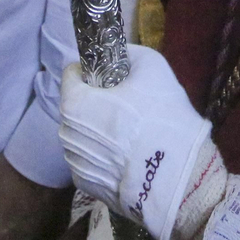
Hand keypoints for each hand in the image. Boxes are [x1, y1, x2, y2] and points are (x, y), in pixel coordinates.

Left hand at [60, 44, 211, 239]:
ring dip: (97, 131)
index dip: (92, 72)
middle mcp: (65, 133)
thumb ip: (126, 53)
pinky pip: (90, 160)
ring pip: (81, 135)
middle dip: (94, 103)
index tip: (112, 79)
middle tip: (126, 107)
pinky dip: (103, 156)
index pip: (71, 74)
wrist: (174, 174)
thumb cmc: (159, 115)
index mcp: (74, 102)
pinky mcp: (85, 185)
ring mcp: (74, 162)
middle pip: (75, 107)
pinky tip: (126, 158)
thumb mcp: (151, 65)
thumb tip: (118, 53)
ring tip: (128, 136)